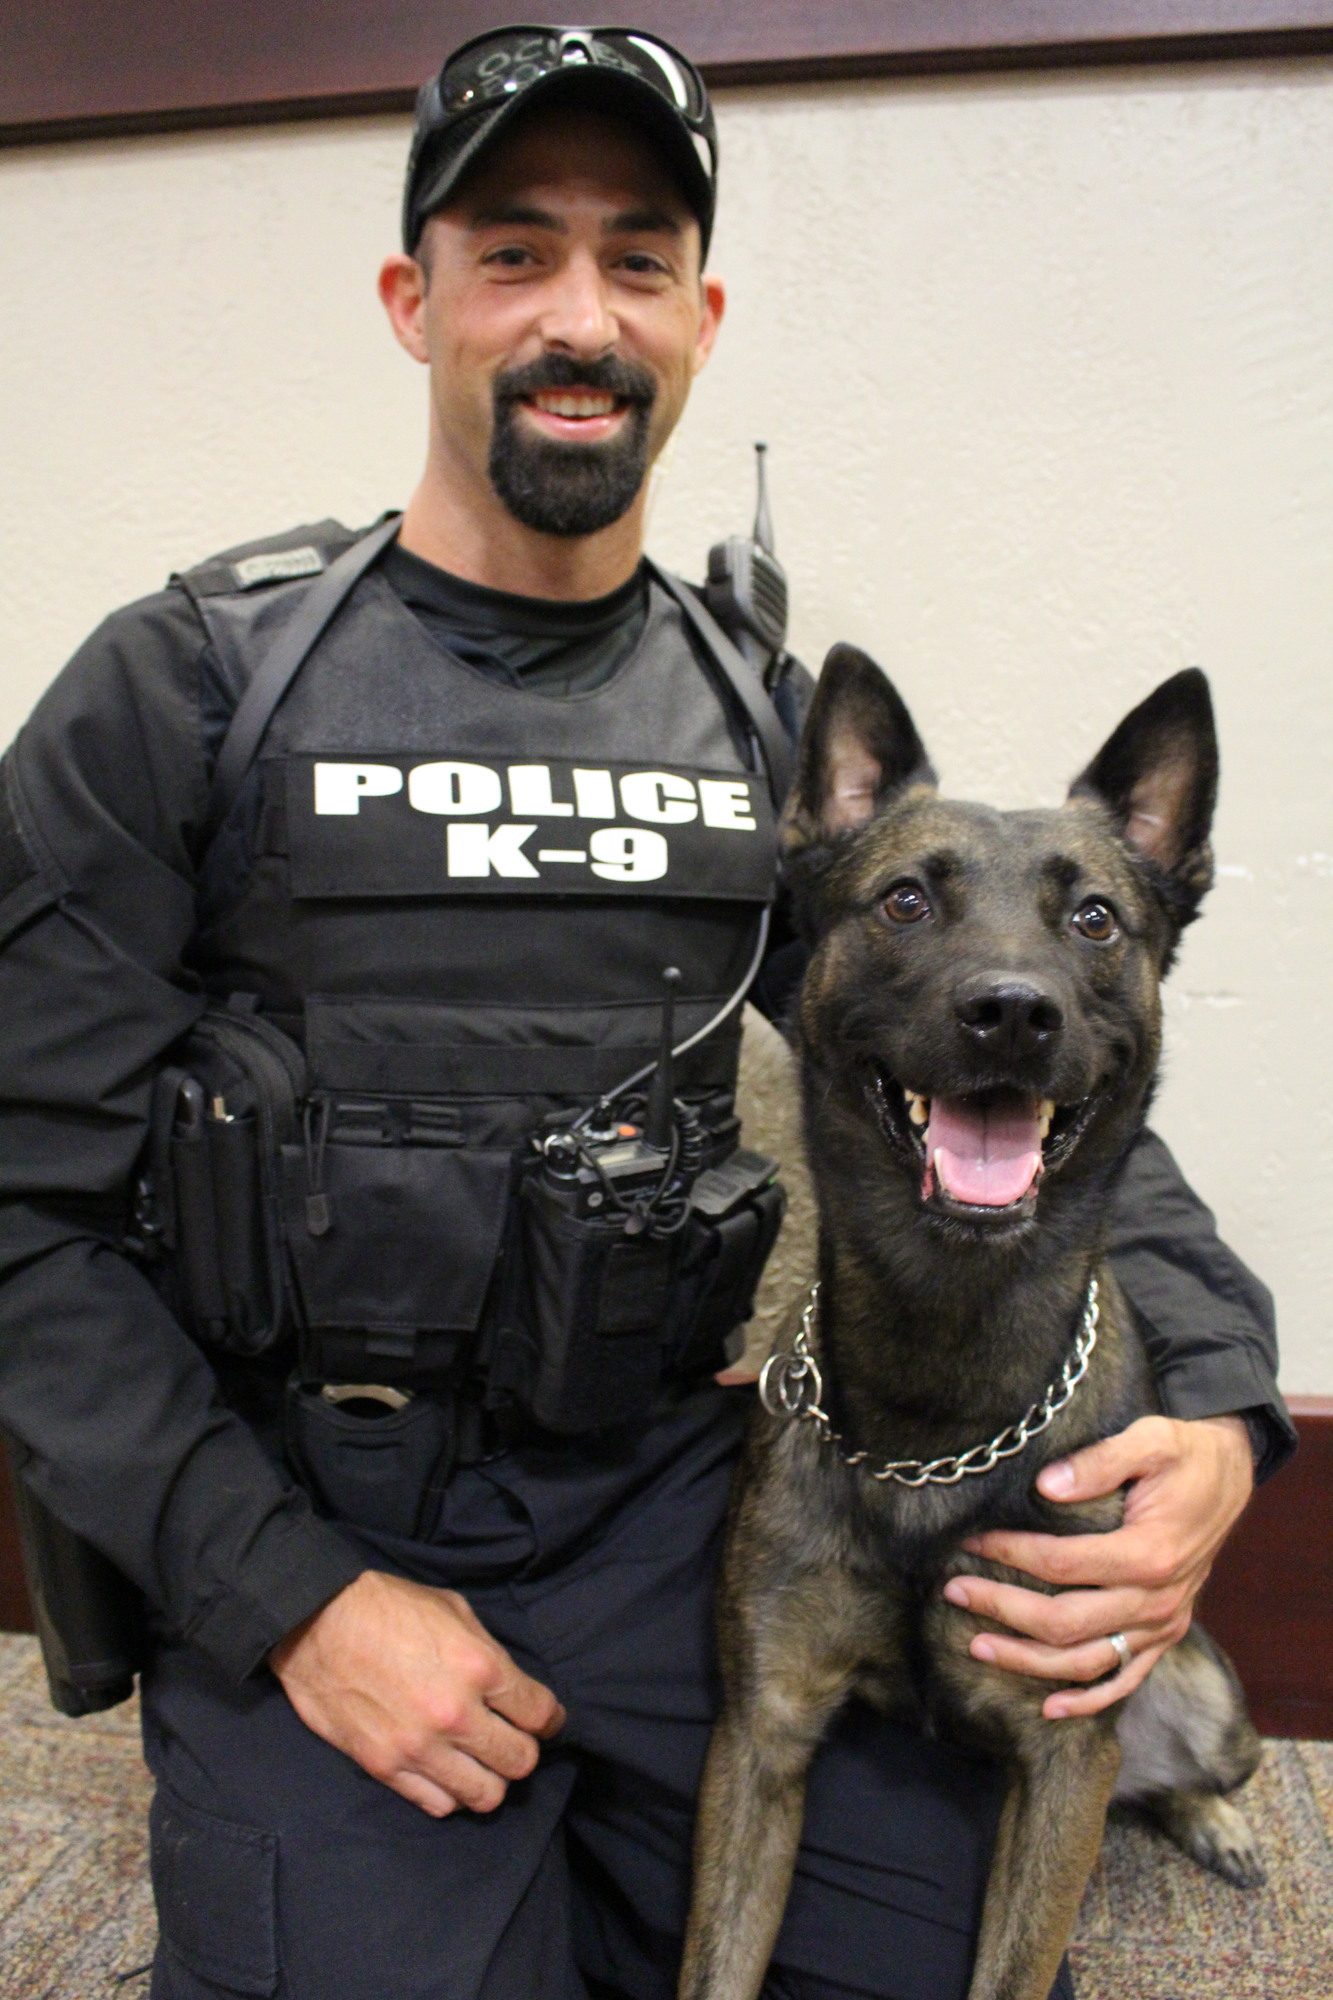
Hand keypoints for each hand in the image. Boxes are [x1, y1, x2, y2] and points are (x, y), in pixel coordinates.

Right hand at [270, 1570, 565, 1816]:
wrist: (315, 1622)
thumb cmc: (387, 1607)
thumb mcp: (452, 1609)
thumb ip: (487, 1651)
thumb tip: (510, 1687)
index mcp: (479, 1666)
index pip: (541, 1714)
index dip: (551, 1720)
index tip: (545, 1720)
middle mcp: (456, 1713)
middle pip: (520, 1761)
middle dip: (524, 1750)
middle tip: (511, 1739)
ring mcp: (420, 1747)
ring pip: (486, 1795)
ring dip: (490, 1779)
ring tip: (480, 1762)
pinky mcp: (386, 1768)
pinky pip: (439, 1804)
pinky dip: (451, 1793)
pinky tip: (448, 1772)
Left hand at [941, 1414, 1252, 1718]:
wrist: (1229, 1475)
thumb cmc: (1184, 1454)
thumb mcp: (1151, 1439)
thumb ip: (1099, 1461)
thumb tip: (1044, 1484)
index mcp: (1148, 1553)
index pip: (1061, 1564)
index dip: (1009, 1554)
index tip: (970, 1542)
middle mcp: (1156, 1600)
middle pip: (1065, 1623)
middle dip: (1003, 1610)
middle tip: (954, 1592)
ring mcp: (1161, 1624)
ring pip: (1086, 1662)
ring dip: (1028, 1661)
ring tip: (978, 1647)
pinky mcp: (1165, 1635)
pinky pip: (1125, 1680)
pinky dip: (1088, 1700)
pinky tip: (1049, 1708)